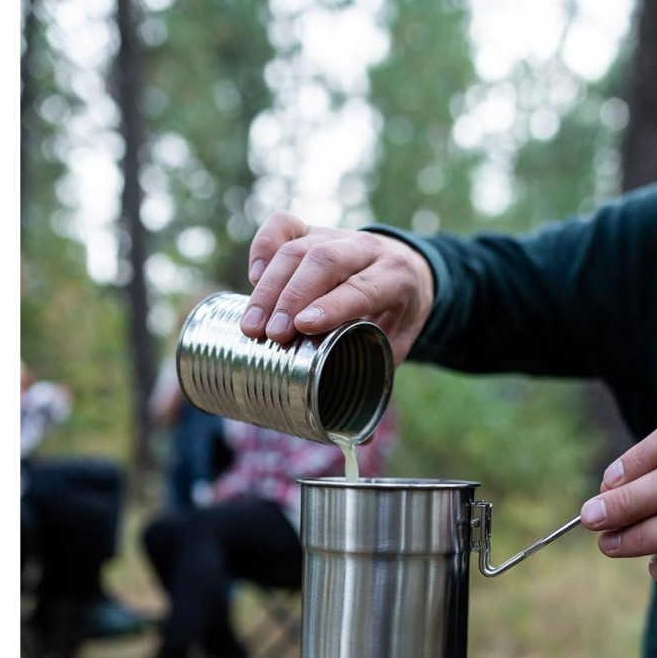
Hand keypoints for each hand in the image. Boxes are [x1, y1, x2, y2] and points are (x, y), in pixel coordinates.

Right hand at [239, 212, 434, 363]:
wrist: (406, 267)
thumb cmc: (396, 314)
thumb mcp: (398, 342)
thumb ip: (379, 375)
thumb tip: (359, 432)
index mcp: (396, 276)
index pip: (361, 286)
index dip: (331, 305)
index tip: (303, 326)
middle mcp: (366, 249)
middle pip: (324, 262)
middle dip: (291, 298)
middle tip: (270, 335)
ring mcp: (336, 235)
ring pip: (298, 248)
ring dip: (269, 288)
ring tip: (251, 326)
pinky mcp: (312, 230)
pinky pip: (284, 225)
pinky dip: (263, 246)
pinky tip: (253, 276)